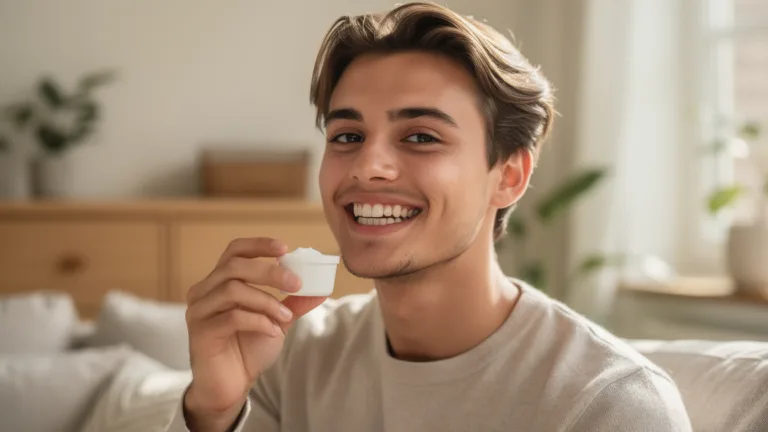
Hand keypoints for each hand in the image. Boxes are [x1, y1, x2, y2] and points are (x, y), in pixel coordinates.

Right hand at [183, 238, 326, 429]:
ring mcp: (199, 310)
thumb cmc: (249, 349)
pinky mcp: (200, 332)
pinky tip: (272, 331)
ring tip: (285, 317)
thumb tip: (320, 289)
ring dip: (266, 301)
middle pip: (234, 266)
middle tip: (296, 283)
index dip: (258, 245)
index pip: (234, 251)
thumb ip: (293, 304)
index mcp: (220, 282)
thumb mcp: (276, 321)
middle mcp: (204, 291)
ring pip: (232, 290)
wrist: (232, 385)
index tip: (285, 248)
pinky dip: (258, 321)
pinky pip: (231, 317)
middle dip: (269, 272)